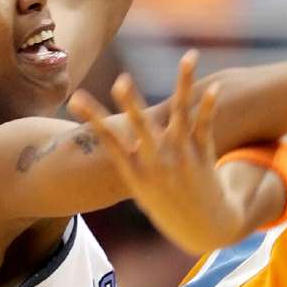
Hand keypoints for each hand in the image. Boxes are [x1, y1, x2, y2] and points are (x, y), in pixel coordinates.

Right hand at [69, 50, 233, 254]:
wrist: (205, 229)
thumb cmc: (168, 207)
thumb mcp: (142, 190)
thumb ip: (131, 162)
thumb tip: (115, 141)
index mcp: (136, 173)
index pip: (110, 142)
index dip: (93, 119)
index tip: (75, 99)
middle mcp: (157, 164)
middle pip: (142, 128)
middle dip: (131, 105)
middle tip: (120, 81)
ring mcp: (182, 159)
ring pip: (180, 115)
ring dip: (183, 84)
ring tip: (188, 57)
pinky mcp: (204, 156)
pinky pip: (205, 127)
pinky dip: (208, 106)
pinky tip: (212, 87)